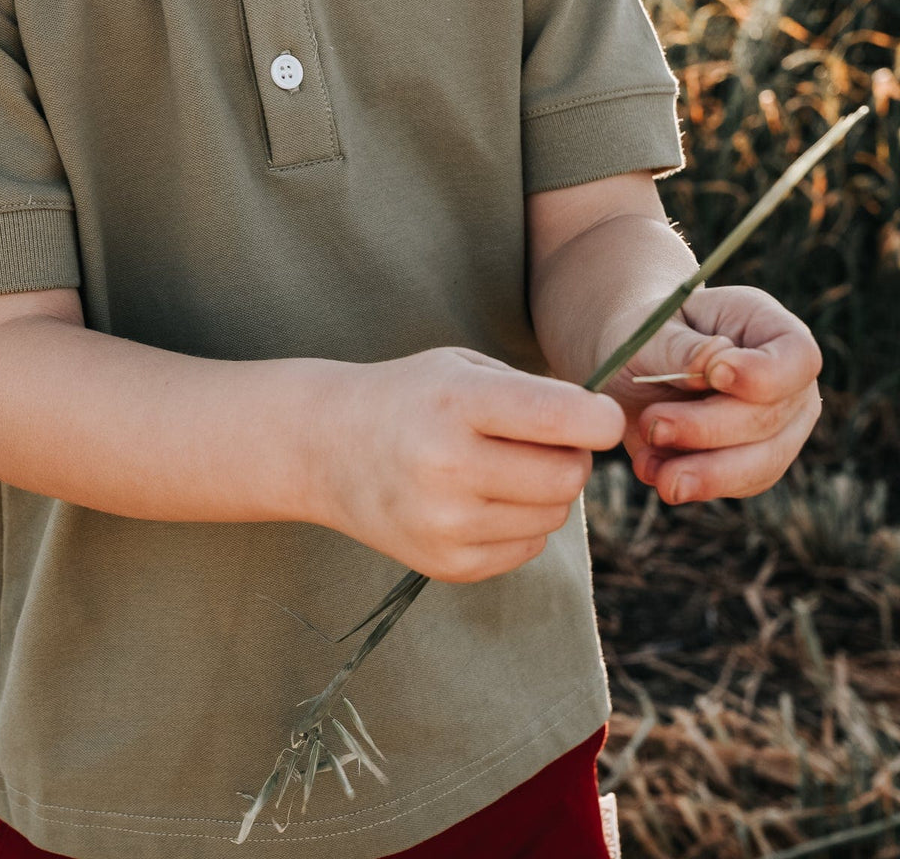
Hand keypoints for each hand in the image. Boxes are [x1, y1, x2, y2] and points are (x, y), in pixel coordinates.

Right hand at [311, 346, 625, 582]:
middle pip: (569, 475)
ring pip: (554, 515)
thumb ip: (534, 391)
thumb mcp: (461, 367)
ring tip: (504, 468)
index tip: (599, 417)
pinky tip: (482, 499)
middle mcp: (449, 465)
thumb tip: (606, 432)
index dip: (601, 419)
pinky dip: (521, 522)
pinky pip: (528, 547)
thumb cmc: (409, 397)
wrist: (324, 447)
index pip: (564, 417)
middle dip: (572, 455)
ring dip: (546, 491)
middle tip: (542, 441)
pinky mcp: (446, 564)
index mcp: (457, 402)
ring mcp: (446, 523)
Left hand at [601, 286, 822, 504]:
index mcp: (769, 329)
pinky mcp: (753, 463)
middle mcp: (787, 383)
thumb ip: (680, 347)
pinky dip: (695, 484)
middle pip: (772, 418)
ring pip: (761, 464)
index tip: (715, 375)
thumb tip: (711, 364)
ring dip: (706, 472)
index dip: (764, 374)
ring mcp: (779, 427)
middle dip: (708, 429)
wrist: (634, 366)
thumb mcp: (652, 329)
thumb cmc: (647, 335)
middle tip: (653, 425)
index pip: (798, 357)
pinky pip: (736, 485)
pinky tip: (653, 470)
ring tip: (654, 470)